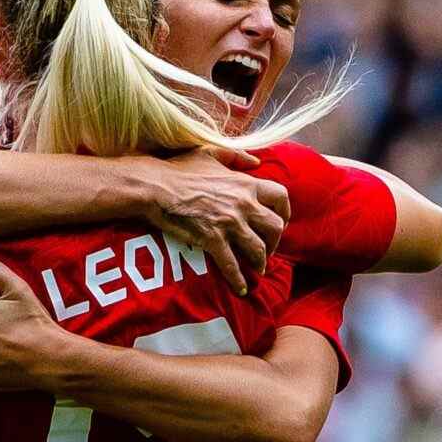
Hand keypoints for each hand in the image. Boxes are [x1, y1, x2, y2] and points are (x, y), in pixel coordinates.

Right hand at [143, 147, 289, 295]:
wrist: (156, 187)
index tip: (280, 221)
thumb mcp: (210, 153)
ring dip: (260, 262)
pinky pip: (232, 265)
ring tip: (257, 268)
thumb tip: (256, 161)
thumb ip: (236, 156)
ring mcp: (229, 223)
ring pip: (258, 249)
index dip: (285, 212)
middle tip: (268, 248)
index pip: (281, 198)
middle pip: (276, 227)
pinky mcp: (213, 240)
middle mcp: (243, 204)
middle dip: (275, 241)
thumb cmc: (179, 169)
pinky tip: (241, 288)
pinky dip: (238, 280)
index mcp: (245, 184)